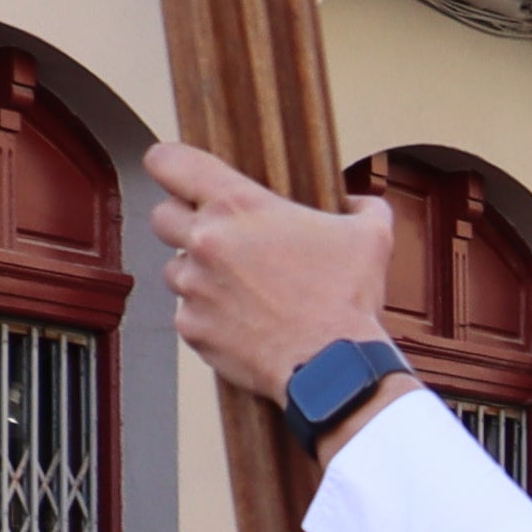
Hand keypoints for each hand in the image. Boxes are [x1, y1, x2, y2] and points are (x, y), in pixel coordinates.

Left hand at [140, 143, 401, 408]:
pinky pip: (187, 314)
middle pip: (161, 216)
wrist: (333, 368)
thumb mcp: (371, 235)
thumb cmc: (348, 299)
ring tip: (239, 288)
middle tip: (219, 238)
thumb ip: (361, 205)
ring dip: (198, 274)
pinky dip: (208, 316)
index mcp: (239, 206)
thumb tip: (354, 201)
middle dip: (183, 223)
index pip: (169, 162)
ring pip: (174, 269)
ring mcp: (194, 288)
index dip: (169, 164)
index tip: (179, 174)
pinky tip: (242, 322)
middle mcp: (206, 242)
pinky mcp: (192, 328)